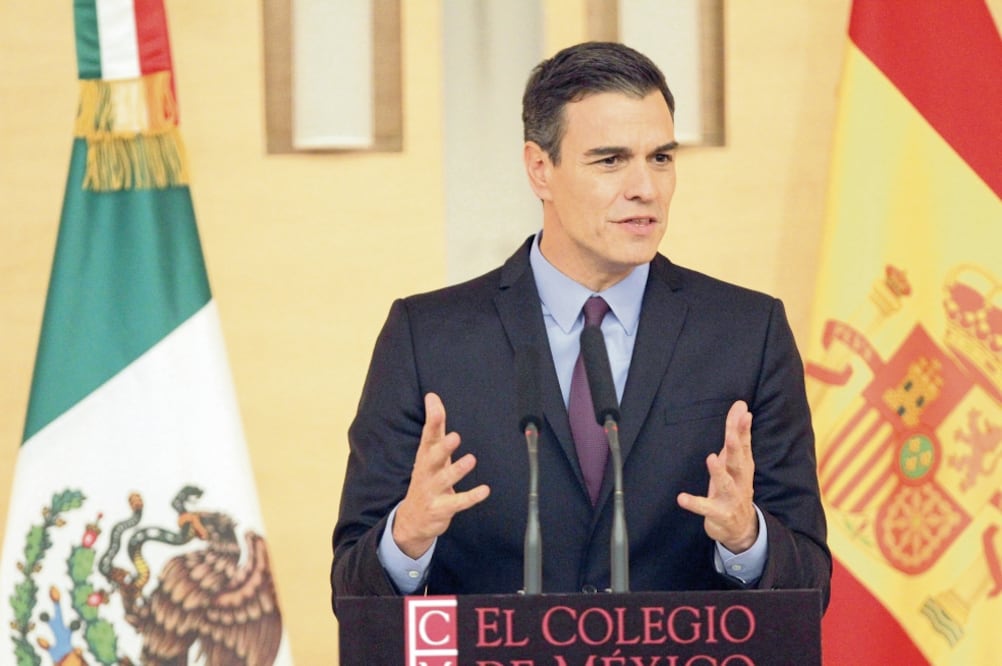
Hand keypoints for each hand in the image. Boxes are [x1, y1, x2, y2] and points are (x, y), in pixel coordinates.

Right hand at [393, 392, 490, 558]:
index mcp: (425, 457)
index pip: (427, 436)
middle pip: (433, 458)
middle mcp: (426, 472)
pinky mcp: (441, 508)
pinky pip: (458, 503)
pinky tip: (485, 490)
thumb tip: (433, 397)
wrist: (412, 520)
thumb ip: (435, 426)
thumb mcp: (428, 452)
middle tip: (455, 436)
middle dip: (443, 448)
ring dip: (457, 470)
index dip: (432, 421)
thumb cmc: (426, 479)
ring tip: (471, 459)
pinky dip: (471, 497)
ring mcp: (432, 491)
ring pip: (445, 480)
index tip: (434, 403)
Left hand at [677, 400, 757, 552]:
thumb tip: (741, 407)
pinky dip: (694, 503)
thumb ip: (736, 435)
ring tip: (710, 458)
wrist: (743, 529)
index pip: (744, 444)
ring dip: (718, 472)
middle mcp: (739, 481)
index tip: (744, 412)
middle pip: (738, 462)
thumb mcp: (735, 461)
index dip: (743, 429)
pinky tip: (681, 498)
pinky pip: (705, 508)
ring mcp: (730, 498)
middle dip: (735, 448)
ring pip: (725, 484)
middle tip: (730, 435)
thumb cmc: (736, 488)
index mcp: (743, 467)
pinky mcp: (719, 513)